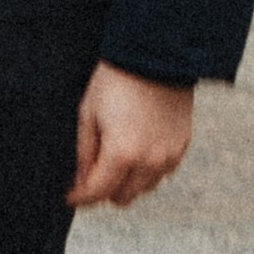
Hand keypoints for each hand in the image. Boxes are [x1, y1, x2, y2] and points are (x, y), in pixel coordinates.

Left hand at [68, 65, 192, 210]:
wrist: (155, 55)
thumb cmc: (115, 81)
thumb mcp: (88, 114)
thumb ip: (85, 154)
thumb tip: (82, 182)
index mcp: (122, 154)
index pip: (98, 193)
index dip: (81, 198)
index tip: (71, 196)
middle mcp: (149, 162)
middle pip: (123, 198)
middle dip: (105, 190)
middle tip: (93, 173)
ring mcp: (169, 156)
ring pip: (144, 188)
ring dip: (129, 181)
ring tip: (117, 156)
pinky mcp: (182, 146)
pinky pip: (162, 172)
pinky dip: (148, 169)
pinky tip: (138, 149)